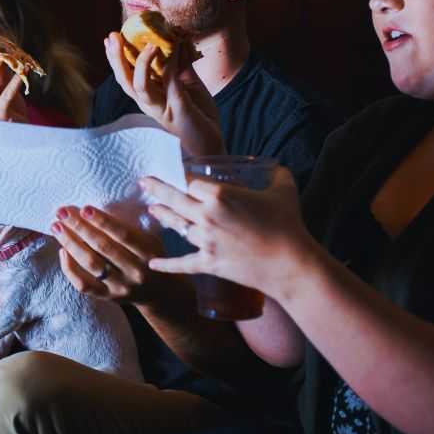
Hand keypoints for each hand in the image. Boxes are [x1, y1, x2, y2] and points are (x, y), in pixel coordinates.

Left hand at [50, 204, 181, 305]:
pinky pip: (84, 285)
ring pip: (91, 264)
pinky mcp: (107, 297)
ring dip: (71, 244)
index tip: (85, 208)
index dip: (103, 221)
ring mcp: (120, 286)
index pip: (123, 235)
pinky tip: (62, 251)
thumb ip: (133, 224)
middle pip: (103, 247)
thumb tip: (106, 199)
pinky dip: (70, 268)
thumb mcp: (151, 238)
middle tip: (62, 212)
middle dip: (80, 228)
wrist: (161, 291)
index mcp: (148, 253)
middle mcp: (135, 271)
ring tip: (57, 227)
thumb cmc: (151, 256)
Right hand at [103, 32, 222, 156]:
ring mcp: (162, 109)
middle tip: (113, 37)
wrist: (211, 145)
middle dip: (116, 59)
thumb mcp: (189, 85)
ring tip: (149, 45)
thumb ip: (181, 66)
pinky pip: (172, 85)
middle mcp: (149, 104)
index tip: (110, 38)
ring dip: (141, 64)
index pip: (125, 77)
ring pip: (140, 87)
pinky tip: (175, 49)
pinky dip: (172, 65)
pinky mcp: (179, 110)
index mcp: (148, 97)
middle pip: (125, 82)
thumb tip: (177, 41)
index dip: (116, 58)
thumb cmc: (198, 116)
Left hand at [141, 168, 319, 297]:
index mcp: (220, 194)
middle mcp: (206, 215)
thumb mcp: (283, 190)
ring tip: (152, 210)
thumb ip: (276, 175)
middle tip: (143, 182)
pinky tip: (152, 264)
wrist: (290, 264)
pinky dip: (166, 265)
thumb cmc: (287, 225)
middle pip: (173, 198)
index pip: (189, 180)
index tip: (171, 171)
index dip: (179, 175)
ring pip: (175, 225)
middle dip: (156, 188)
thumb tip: (276, 168)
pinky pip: (181, 263)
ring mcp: (204, 240)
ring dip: (162, 216)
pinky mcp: (208, 263)